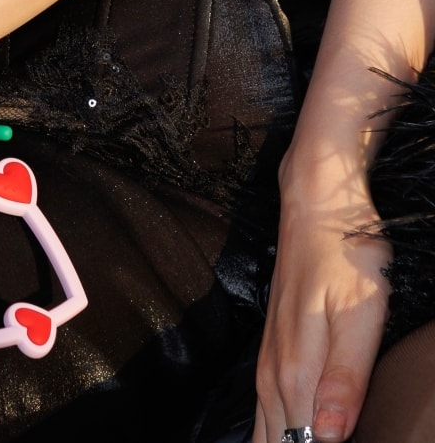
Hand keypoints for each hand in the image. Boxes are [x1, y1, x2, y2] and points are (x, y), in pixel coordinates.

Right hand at [254, 164, 389, 442]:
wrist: (317, 206)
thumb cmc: (346, 258)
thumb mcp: (360, 316)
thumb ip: (345, 380)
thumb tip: (326, 435)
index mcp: (296, 375)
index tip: (344, 442)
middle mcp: (274, 376)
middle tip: (326, 436)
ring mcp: (268, 363)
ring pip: (265, 433)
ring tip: (304, 441)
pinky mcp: (271, 352)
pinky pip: (265, 412)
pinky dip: (275, 435)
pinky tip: (287, 437)